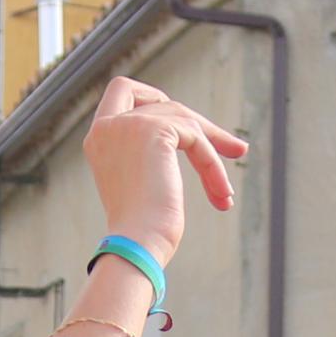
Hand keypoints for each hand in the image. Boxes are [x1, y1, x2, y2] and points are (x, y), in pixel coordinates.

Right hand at [81, 76, 247, 266]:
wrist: (136, 246)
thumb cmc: (143, 232)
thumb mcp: (145, 183)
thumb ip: (153, 154)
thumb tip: (194, 139)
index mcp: (100, 138)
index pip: (122, 91)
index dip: (154, 97)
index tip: (182, 123)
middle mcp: (108, 127)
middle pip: (166, 104)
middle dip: (203, 128)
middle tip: (235, 150)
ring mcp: (128, 125)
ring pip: (186, 121)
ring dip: (212, 155)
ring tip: (225, 192)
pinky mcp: (153, 130)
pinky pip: (196, 138)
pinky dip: (212, 165)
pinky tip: (221, 194)